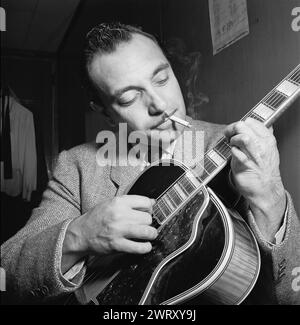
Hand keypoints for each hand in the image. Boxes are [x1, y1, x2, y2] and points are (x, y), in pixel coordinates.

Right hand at [62, 195, 156, 272]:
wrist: (80, 233)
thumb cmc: (96, 218)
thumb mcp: (112, 203)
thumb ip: (131, 202)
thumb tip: (152, 202)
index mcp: (118, 202)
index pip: (145, 202)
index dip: (149, 208)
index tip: (147, 212)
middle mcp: (119, 215)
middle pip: (147, 218)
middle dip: (148, 222)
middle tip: (144, 225)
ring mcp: (119, 230)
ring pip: (147, 231)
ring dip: (151, 234)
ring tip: (148, 235)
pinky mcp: (117, 245)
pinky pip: (140, 247)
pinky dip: (145, 247)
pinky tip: (144, 245)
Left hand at [224, 118, 285, 240]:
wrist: (265, 189)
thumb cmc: (263, 171)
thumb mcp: (266, 149)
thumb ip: (260, 136)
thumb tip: (250, 124)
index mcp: (268, 139)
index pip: (251, 121)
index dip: (240, 124)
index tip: (235, 130)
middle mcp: (262, 145)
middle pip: (242, 126)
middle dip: (232, 130)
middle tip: (229, 136)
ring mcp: (255, 155)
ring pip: (241, 137)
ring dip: (232, 140)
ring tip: (232, 146)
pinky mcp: (245, 165)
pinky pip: (235, 152)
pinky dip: (231, 152)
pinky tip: (234, 156)